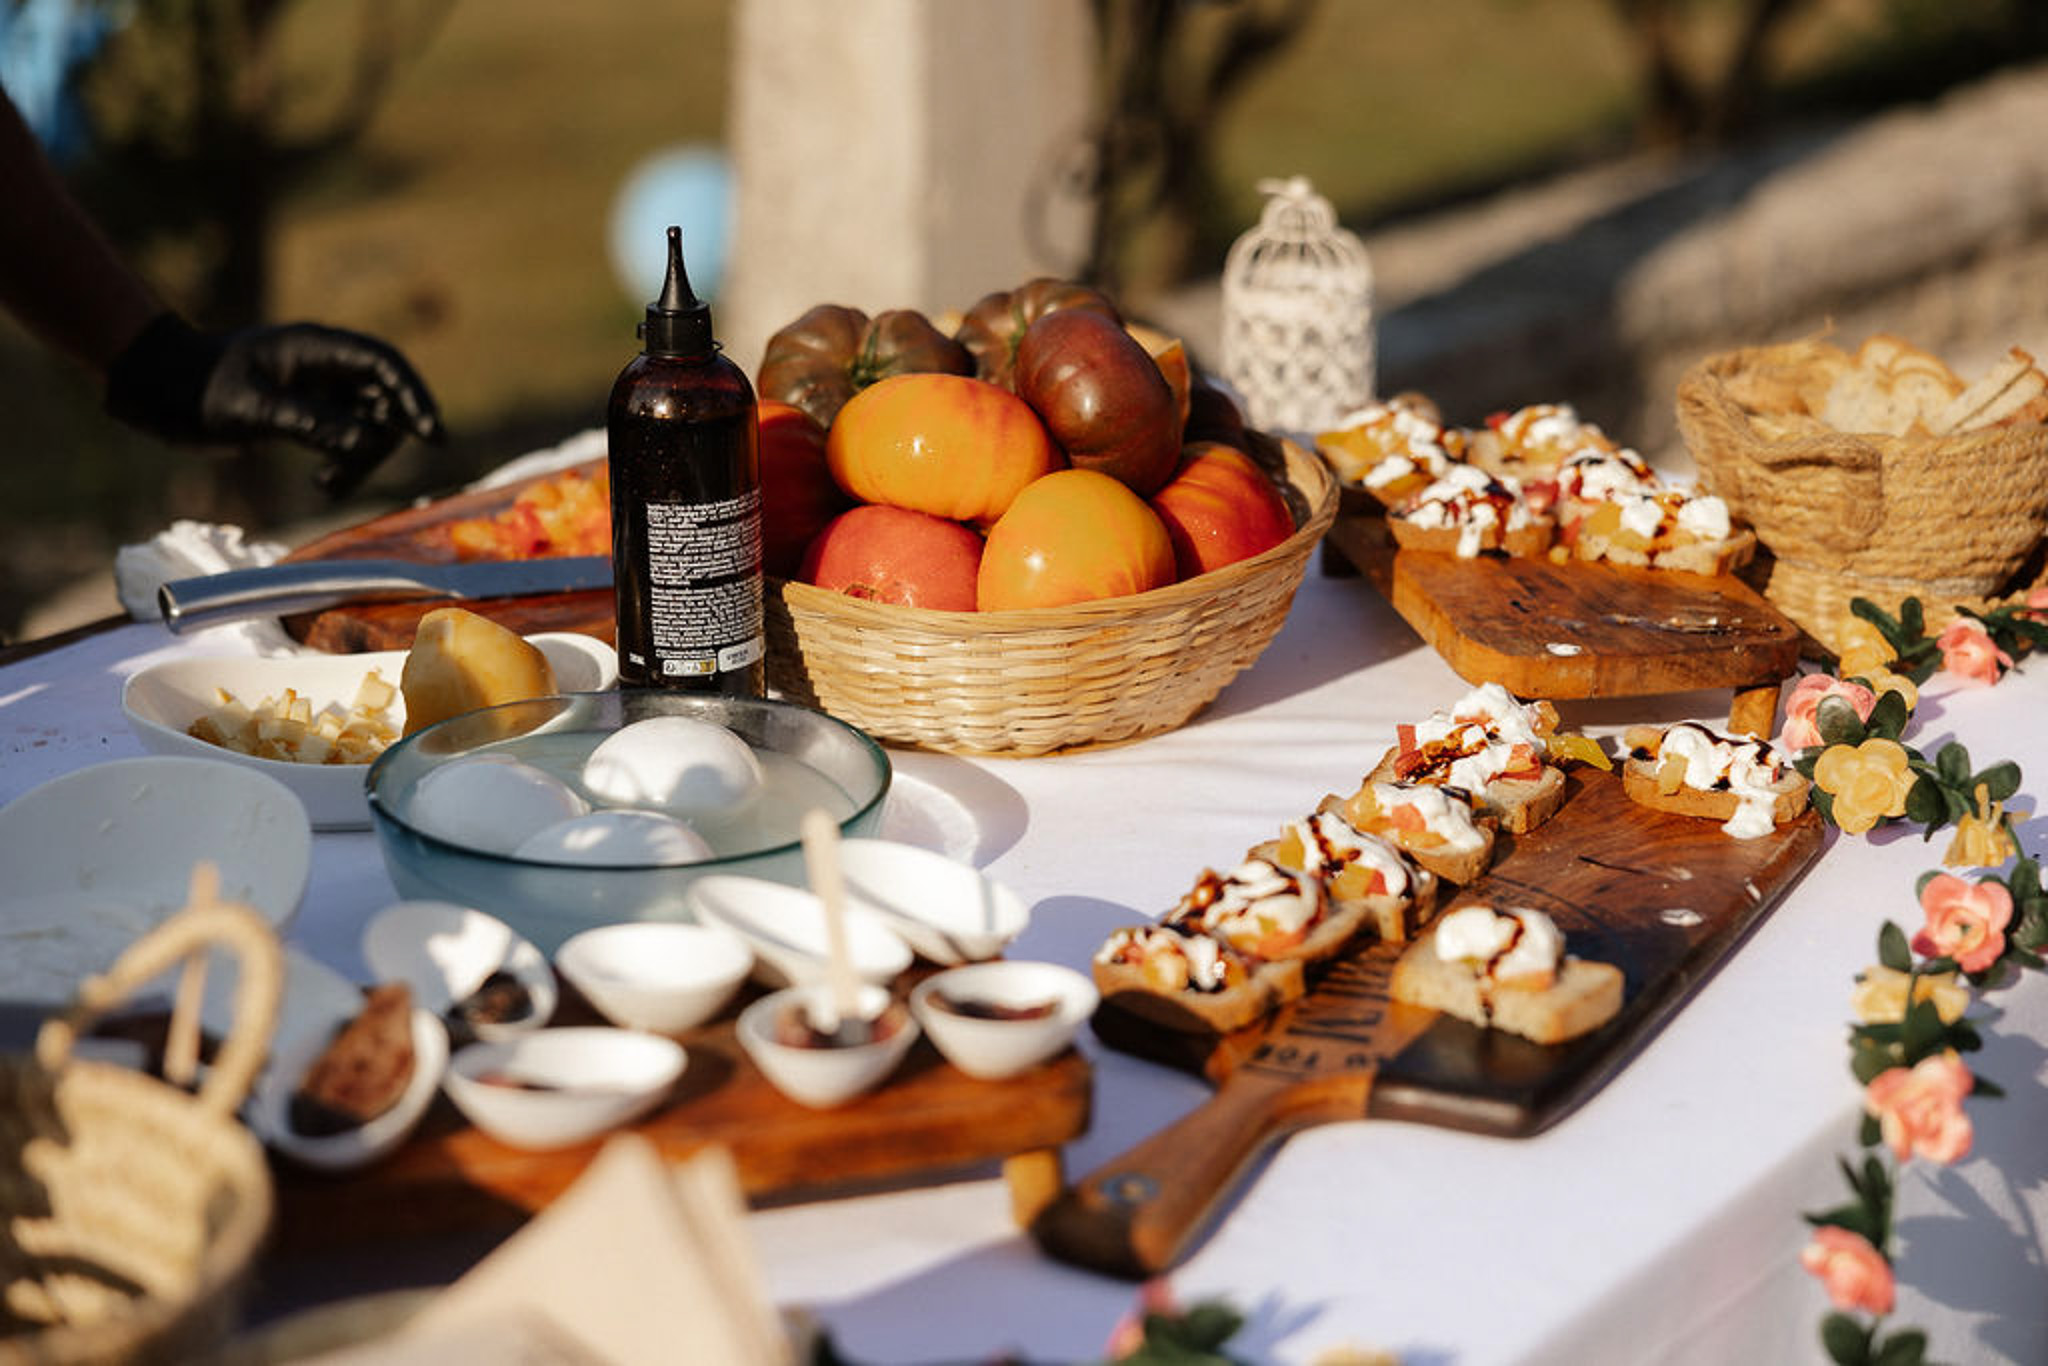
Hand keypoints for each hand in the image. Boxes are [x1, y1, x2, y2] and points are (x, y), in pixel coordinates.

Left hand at [106, 313, 444, 496]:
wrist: (159, 390)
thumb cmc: (198, 388)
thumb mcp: (252, 407)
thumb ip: (311, 422)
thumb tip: (369, 440)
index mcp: (316, 347)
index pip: (383, 365)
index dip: (413, 396)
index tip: (430, 435)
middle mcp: (326, 365)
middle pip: (384, 400)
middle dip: (379, 442)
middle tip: (347, 478)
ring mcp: (319, 389)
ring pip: (368, 424)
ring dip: (359, 459)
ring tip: (327, 488)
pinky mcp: (310, 411)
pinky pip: (346, 437)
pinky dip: (343, 462)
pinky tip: (322, 485)